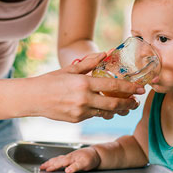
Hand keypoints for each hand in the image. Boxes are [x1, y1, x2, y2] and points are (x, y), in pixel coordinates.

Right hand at [29, 52, 144, 122]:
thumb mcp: (71, 69)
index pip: (113, 86)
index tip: (140, 89)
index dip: (130, 88)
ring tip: (126, 107)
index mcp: (84, 83)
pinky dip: (103, 112)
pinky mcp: (77, 119)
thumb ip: (90, 62)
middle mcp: (84, 98)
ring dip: (118, 110)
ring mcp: (80, 111)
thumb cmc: (51, 81)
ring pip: (106, 112)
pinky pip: (95, 115)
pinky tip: (107, 108)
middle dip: (128, 103)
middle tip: (136, 102)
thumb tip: (106, 53)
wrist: (32, 98)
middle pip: (114, 103)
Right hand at [40, 147, 100, 172]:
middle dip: (48, 164)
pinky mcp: (70, 157)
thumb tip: (67, 170)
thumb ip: (76, 167)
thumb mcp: (85, 164)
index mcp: (71, 158)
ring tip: (43, 165)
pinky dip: (54, 160)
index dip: (53, 167)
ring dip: (50, 162)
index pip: (60, 163)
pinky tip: (53, 162)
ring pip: (57, 159)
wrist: (97, 154)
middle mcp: (68, 157)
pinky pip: (60, 159)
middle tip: (40, 168)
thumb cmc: (91, 159)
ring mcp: (69, 157)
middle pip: (56, 160)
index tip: (47, 170)